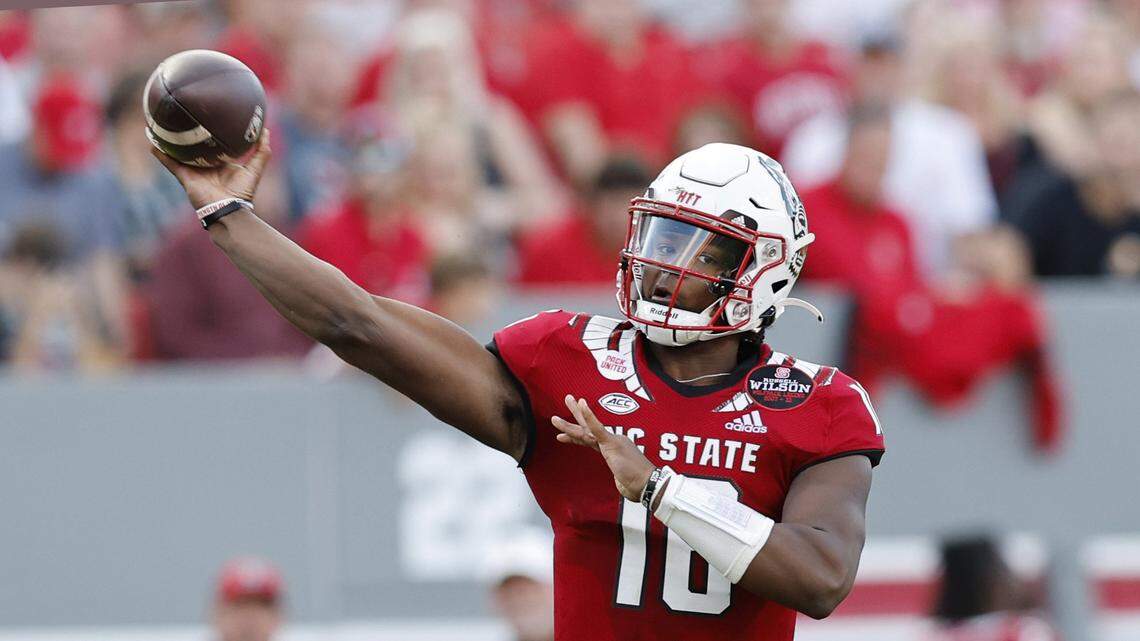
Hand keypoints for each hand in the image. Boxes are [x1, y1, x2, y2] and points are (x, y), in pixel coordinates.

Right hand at [150, 128, 272, 209]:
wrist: (228, 209)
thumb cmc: (242, 192)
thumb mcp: (255, 169)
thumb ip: (261, 152)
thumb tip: (265, 131)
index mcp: (220, 162)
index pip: (214, 145)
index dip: (210, 134)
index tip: (208, 118)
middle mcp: (205, 165)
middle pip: (194, 147)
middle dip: (187, 135)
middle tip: (181, 116)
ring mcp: (193, 170)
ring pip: (179, 152)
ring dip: (170, 142)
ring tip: (161, 126)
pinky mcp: (184, 177)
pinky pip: (170, 163)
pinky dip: (161, 155)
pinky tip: (152, 144)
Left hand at [552, 395, 654, 501]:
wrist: (647, 484)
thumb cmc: (638, 484)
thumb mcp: (624, 480)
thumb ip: (621, 479)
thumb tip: (622, 484)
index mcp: (614, 448)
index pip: (591, 440)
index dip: (576, 436)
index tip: (563, 435)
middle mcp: (612, 441)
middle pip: (589, 427)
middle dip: (577, 414)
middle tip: (569, 399)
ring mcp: (611, 441)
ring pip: (586, 431)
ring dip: (569, 424)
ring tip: (554, 418)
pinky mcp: (611, 443)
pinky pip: (597, 428)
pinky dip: (589, 417)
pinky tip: (581, 405)